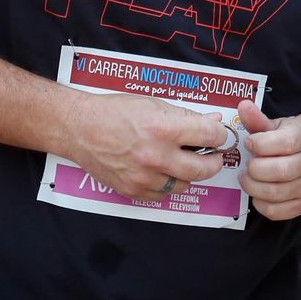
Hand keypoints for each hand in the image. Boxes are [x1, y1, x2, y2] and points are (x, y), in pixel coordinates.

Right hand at [62, 93, 228, 201]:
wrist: (80, 128)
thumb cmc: (116, 111)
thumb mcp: (153, 104)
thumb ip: (185, 116)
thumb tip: (213, 123)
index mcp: (163, 128)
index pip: (210, 137)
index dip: (220, 136)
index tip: (219, 136)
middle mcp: (156, 156)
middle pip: (203, 169)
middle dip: (214, 161)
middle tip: (213, 156)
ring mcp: (144, 177)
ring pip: (184, 185)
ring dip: (189, 174)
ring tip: (183, 162)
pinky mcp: (132, 190)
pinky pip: (163, 195)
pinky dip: (168, 184)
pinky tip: (163, 171)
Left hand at [238, 101, 300, 220]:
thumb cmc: (285, 139)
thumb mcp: (273, 126)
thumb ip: (257, 119)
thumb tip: (243, 106)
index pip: (285, 143)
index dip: (261, 144)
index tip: (250, 142)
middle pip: (280, 171)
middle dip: (254, 169)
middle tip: (247, 165)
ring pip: (275, 192)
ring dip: (253, 186)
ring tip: (247, 177)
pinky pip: (276, 211)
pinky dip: (260, 203)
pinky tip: (257, 192)